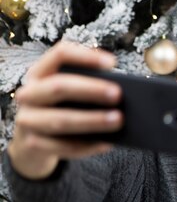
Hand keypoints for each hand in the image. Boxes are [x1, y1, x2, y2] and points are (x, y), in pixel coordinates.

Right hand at [7, 42, 123, 179]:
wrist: (33, 141)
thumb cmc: (62, 110)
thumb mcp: (69, 94)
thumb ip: (88, 88)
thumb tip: (123, 93)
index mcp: (40, 73)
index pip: (60, 55)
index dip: (85, 56)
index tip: (112, 63)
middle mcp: (29, 93)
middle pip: (59, 87)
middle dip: (91, 90)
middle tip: (118, 94)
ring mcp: (28, 120)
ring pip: (61, 120)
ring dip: (92, 120)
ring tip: (119, 119)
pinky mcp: (33, 144)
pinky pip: (64, 146)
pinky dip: (88, 145)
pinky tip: (108, 143)